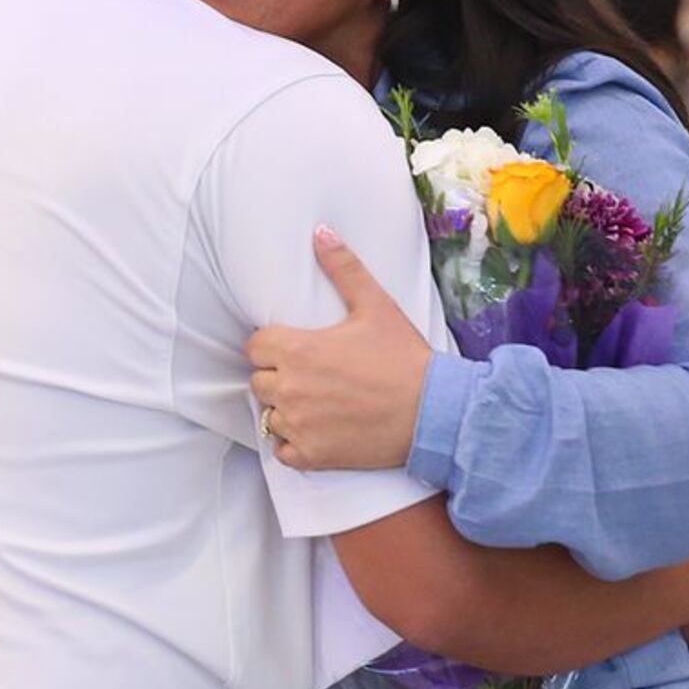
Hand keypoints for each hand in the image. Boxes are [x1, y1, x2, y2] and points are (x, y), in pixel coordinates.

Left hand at [246, 226, 431, 470]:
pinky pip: (281, 451)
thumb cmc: (404, 358)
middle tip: (309, 375)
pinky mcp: (312, 455)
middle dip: (278, 377)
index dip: (271, 346)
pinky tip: (316, 431)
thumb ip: (344, 268)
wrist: (433, 413)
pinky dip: (293, 444)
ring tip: (315, 403)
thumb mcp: (376, 306)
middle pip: (259, 381)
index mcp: (297, 350)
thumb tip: (321, 232)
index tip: (293, 348)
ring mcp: (299, 425)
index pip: (255, 347)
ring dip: (285, 410)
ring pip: (268, 416)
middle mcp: (289, 389)